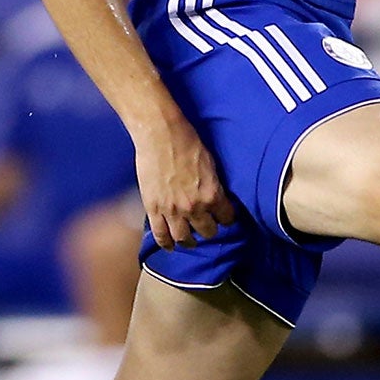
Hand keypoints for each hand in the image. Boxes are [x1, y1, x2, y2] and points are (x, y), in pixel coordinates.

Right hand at [134, 111, 236, 250]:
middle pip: (207, 232)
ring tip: (188, 240)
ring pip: (183, 238)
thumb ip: (213, 186)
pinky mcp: (153, 209)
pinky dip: (166, 243)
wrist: (160, 134)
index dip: (225, 218)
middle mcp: (194, 207)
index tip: (222, 218)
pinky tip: (169, 245)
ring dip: (188, 241)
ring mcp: (172, 210)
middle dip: (208, 229)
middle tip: (205, 226)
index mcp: (212, 195)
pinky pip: (160, 235)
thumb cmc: (187, 142)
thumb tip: (215, 197)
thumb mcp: (211, 164)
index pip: (226, 219)